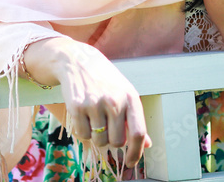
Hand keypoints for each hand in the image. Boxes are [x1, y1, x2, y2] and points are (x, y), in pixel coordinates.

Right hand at [24, 38, 150, 168]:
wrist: (77, 61)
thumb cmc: (105, 80)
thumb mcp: (125, 94)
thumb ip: (134, 120)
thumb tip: (146, 144)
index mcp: (130, 97)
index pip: (138, 133)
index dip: (136, 152)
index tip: (130, 162)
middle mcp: (114, 101)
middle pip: (117, 142)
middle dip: (111, 140)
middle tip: (106, 126)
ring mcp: (95, 104)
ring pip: (99, 141)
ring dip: (96, 136)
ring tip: (94, 117)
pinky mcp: (77, 107)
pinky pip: (83, 135)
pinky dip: (83, 131)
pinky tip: (84, 115)